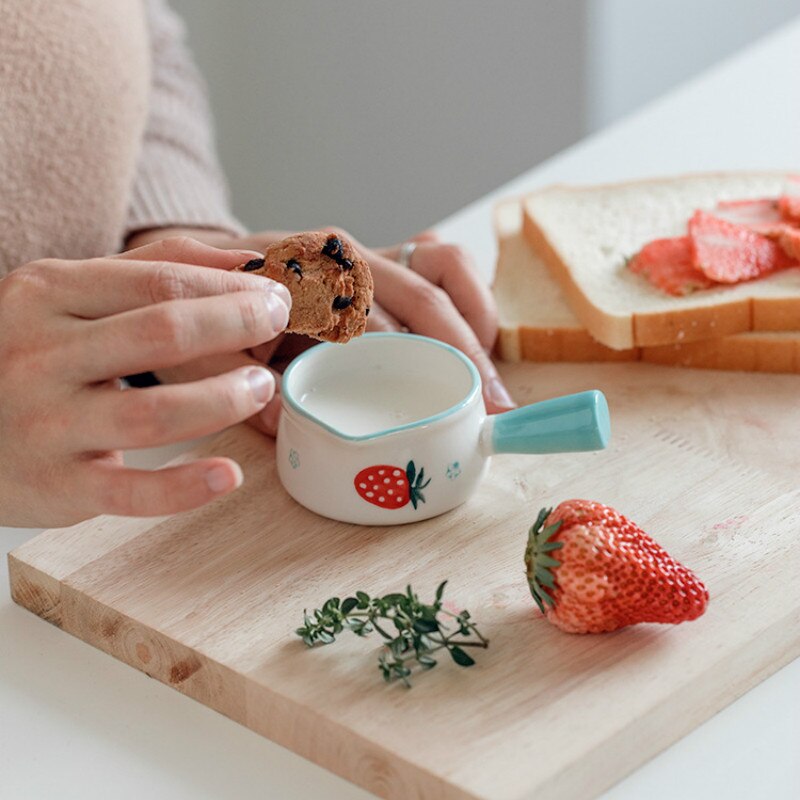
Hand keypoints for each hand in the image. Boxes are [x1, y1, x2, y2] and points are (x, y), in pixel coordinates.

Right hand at [0, 237, 290, 527]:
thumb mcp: (69, 294)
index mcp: (47, 295)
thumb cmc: (27, 351)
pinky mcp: (56, 486)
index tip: (276, 296)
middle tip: (278, 325)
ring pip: (154, 411)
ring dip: (224, 399)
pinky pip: (131, 490)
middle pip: (162, 333)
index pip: (159, 281)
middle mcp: (42, 354)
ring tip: (261, 389)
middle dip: (236, 326)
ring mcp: (46, 423)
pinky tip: (228, 474)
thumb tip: (247, 261)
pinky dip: (185, 486)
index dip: (230, 289)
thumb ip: (158, 267)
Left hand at [126, 225, 514, 424]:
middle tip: (488, 410)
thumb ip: (237, 384)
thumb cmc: (204, 317)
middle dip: (459, 355)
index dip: (399, 367)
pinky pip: (445, 262)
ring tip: (492, 385)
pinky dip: (471, 297)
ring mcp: (368, 252)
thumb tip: (289, 423)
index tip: (427, 413)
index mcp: (298, 275)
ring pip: (440, 272)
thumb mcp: (203, 353)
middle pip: (418, 297)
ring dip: (475, 326)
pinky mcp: (386, 255)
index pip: (363, 320)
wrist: (201, 268)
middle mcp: (341, 255)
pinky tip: (485, 341)